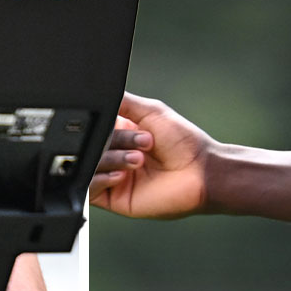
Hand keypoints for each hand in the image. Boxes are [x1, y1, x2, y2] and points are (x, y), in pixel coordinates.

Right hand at [89, 92, 213, 220]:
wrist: (201, 173)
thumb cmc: (185, 143)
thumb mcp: (151, 110)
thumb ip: (122, 101)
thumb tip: (98, 93)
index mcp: (120, 134)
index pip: (93, 127)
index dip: (102, 125)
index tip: (119, 123)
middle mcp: (115, 155)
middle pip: (90, 145)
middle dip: (116, 142)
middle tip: (144, 143)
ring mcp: (113, 177)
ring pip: (89, 166)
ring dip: (112, 159)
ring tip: (138, 159)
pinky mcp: (114, 198)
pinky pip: (91, 189)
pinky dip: (101, 179)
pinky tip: (122, 174)